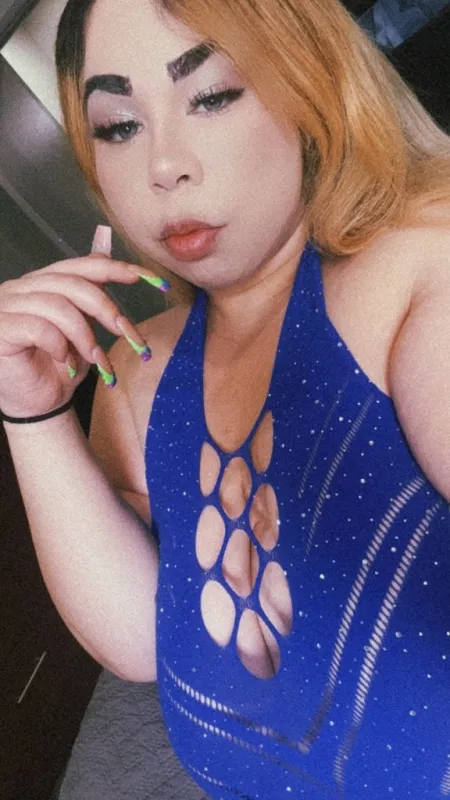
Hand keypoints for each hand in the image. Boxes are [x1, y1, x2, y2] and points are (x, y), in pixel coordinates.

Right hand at [0, 226, 166, 418]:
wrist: (38, 405)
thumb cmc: (60, 366)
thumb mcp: (84, 326)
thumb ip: (91, 294)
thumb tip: (109, 252)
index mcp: (43, 282)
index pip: (81, 265)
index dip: (116, 269)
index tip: (151, 280)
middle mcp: (22, 288)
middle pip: (72, 283)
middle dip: (106, 308)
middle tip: (126, 333)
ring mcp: (7, 306)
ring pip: (57, 305)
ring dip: (84, 335)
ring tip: (94, 358)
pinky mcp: (1, 328)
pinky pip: (38, 328)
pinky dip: (59, 346)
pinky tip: (65, 362)